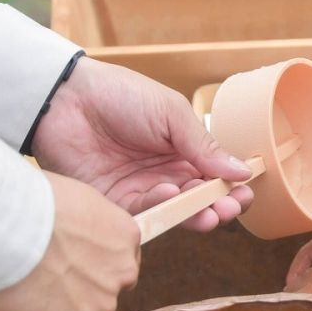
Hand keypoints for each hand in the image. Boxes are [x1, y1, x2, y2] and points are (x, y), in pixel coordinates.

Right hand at [0, 171, 139, 310]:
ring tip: (27, 288)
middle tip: (45, 278)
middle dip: (80, 289)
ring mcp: (100, 304)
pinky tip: (19, 303)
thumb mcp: (77, 200)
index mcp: (126, 236)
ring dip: (59, 308)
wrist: (12, 229)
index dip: (94, 264)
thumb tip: (76, 237)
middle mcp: (122, 273)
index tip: (72, 264)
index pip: (120, 261)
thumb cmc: (36, 203)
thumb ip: (89, 227)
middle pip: (104, 290)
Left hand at [31, 58, 253, 230]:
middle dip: (218, 206)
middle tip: (229, 209)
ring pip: (174, 212)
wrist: (67, 99)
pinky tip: (168, 193)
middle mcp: (164, 173)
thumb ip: (204, 146)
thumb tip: (242, 171)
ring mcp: (140, 189)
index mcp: (182, 149)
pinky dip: (159, 208)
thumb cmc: (122, 95)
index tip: (245, 193)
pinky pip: (143, 215)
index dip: (231, 187)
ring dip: (194, 214)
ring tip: (209, 212)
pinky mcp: (114, 204)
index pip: (214, 175)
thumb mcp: (171, 114)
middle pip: (198, 199)